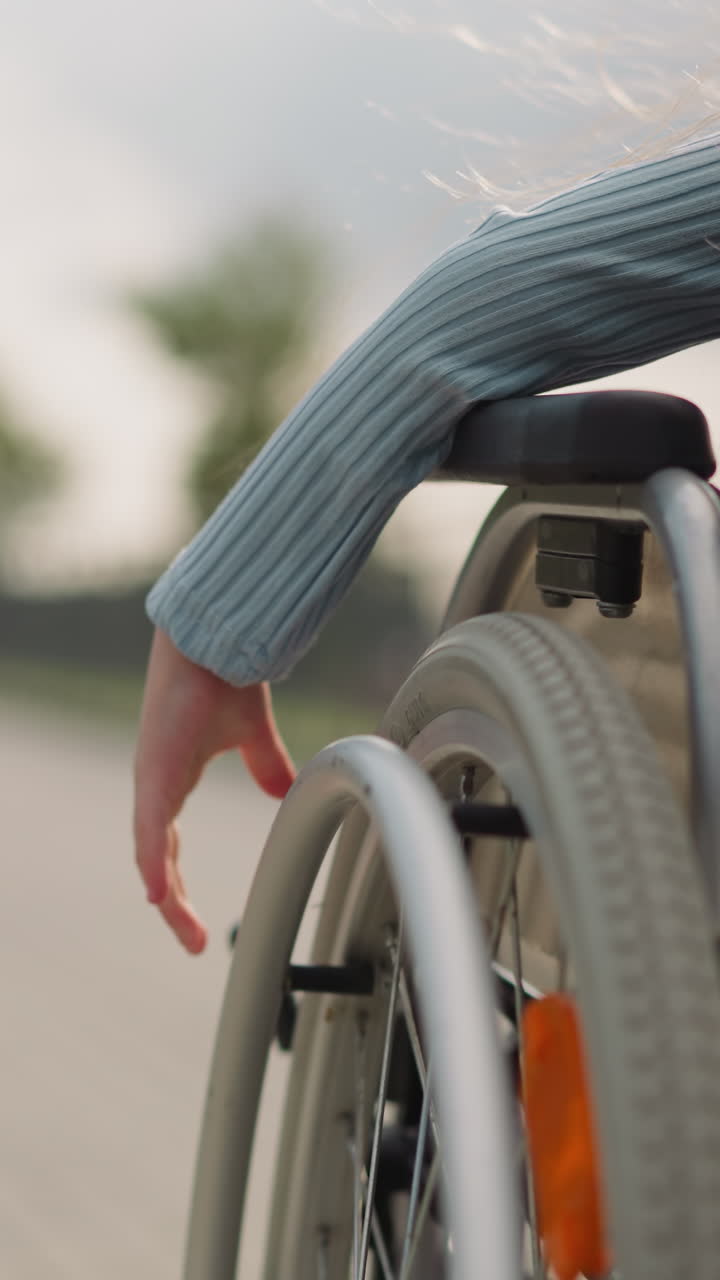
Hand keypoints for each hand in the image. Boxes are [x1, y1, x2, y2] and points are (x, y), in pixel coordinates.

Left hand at [133, 627, 295, 952]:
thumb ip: (265, 764)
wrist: (213, 640)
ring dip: (167, 895)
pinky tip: (158, 894)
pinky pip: (151, 829)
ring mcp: (152, 780)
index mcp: (172, 779)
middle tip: (193, 941)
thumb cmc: (223, 677)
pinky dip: (154, 863)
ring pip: (151, 852)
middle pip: (157, 858)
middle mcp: (156, 785)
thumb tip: (283, 792)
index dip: (176, 882)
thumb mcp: (251, 735)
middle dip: (175, 903)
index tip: (191, 919)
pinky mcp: (156, 772)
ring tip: (184, 931)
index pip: (165, 843)